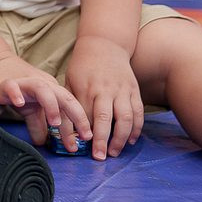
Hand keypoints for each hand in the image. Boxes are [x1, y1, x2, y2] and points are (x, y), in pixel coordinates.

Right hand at [0, 55, 91, 152]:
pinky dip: (17, 94)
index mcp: (52, 91)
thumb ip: (38, 124)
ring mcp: (25, 82)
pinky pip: (13, 86)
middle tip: (84, 136)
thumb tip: (42, 143)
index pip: (69, 108)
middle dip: (77, 116)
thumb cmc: (18, 89)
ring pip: (43, 89)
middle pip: (64, 97)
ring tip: (55, 123)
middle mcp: (43, 85)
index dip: (79, 124)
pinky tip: (19, 103)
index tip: (85, 141)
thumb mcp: (31, 109)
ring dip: (51, 105)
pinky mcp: (7, 83)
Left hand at [63, 35, 142, 159]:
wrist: (104, 44)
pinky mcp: (134, 90)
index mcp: (86, 88)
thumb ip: (69, 104)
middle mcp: (105, 90)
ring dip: (121, 138)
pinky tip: (130, 140)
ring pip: (125, 118)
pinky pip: (138, 112)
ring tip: (115, 152)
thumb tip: (63, 130)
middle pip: (105, 119)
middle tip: (99, 157)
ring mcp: (122, 90)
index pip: (84, 116)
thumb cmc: (82, 66)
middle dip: (102, 140)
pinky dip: (136, 128)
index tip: (80, 149)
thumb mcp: (69, 81)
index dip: (82, 133)